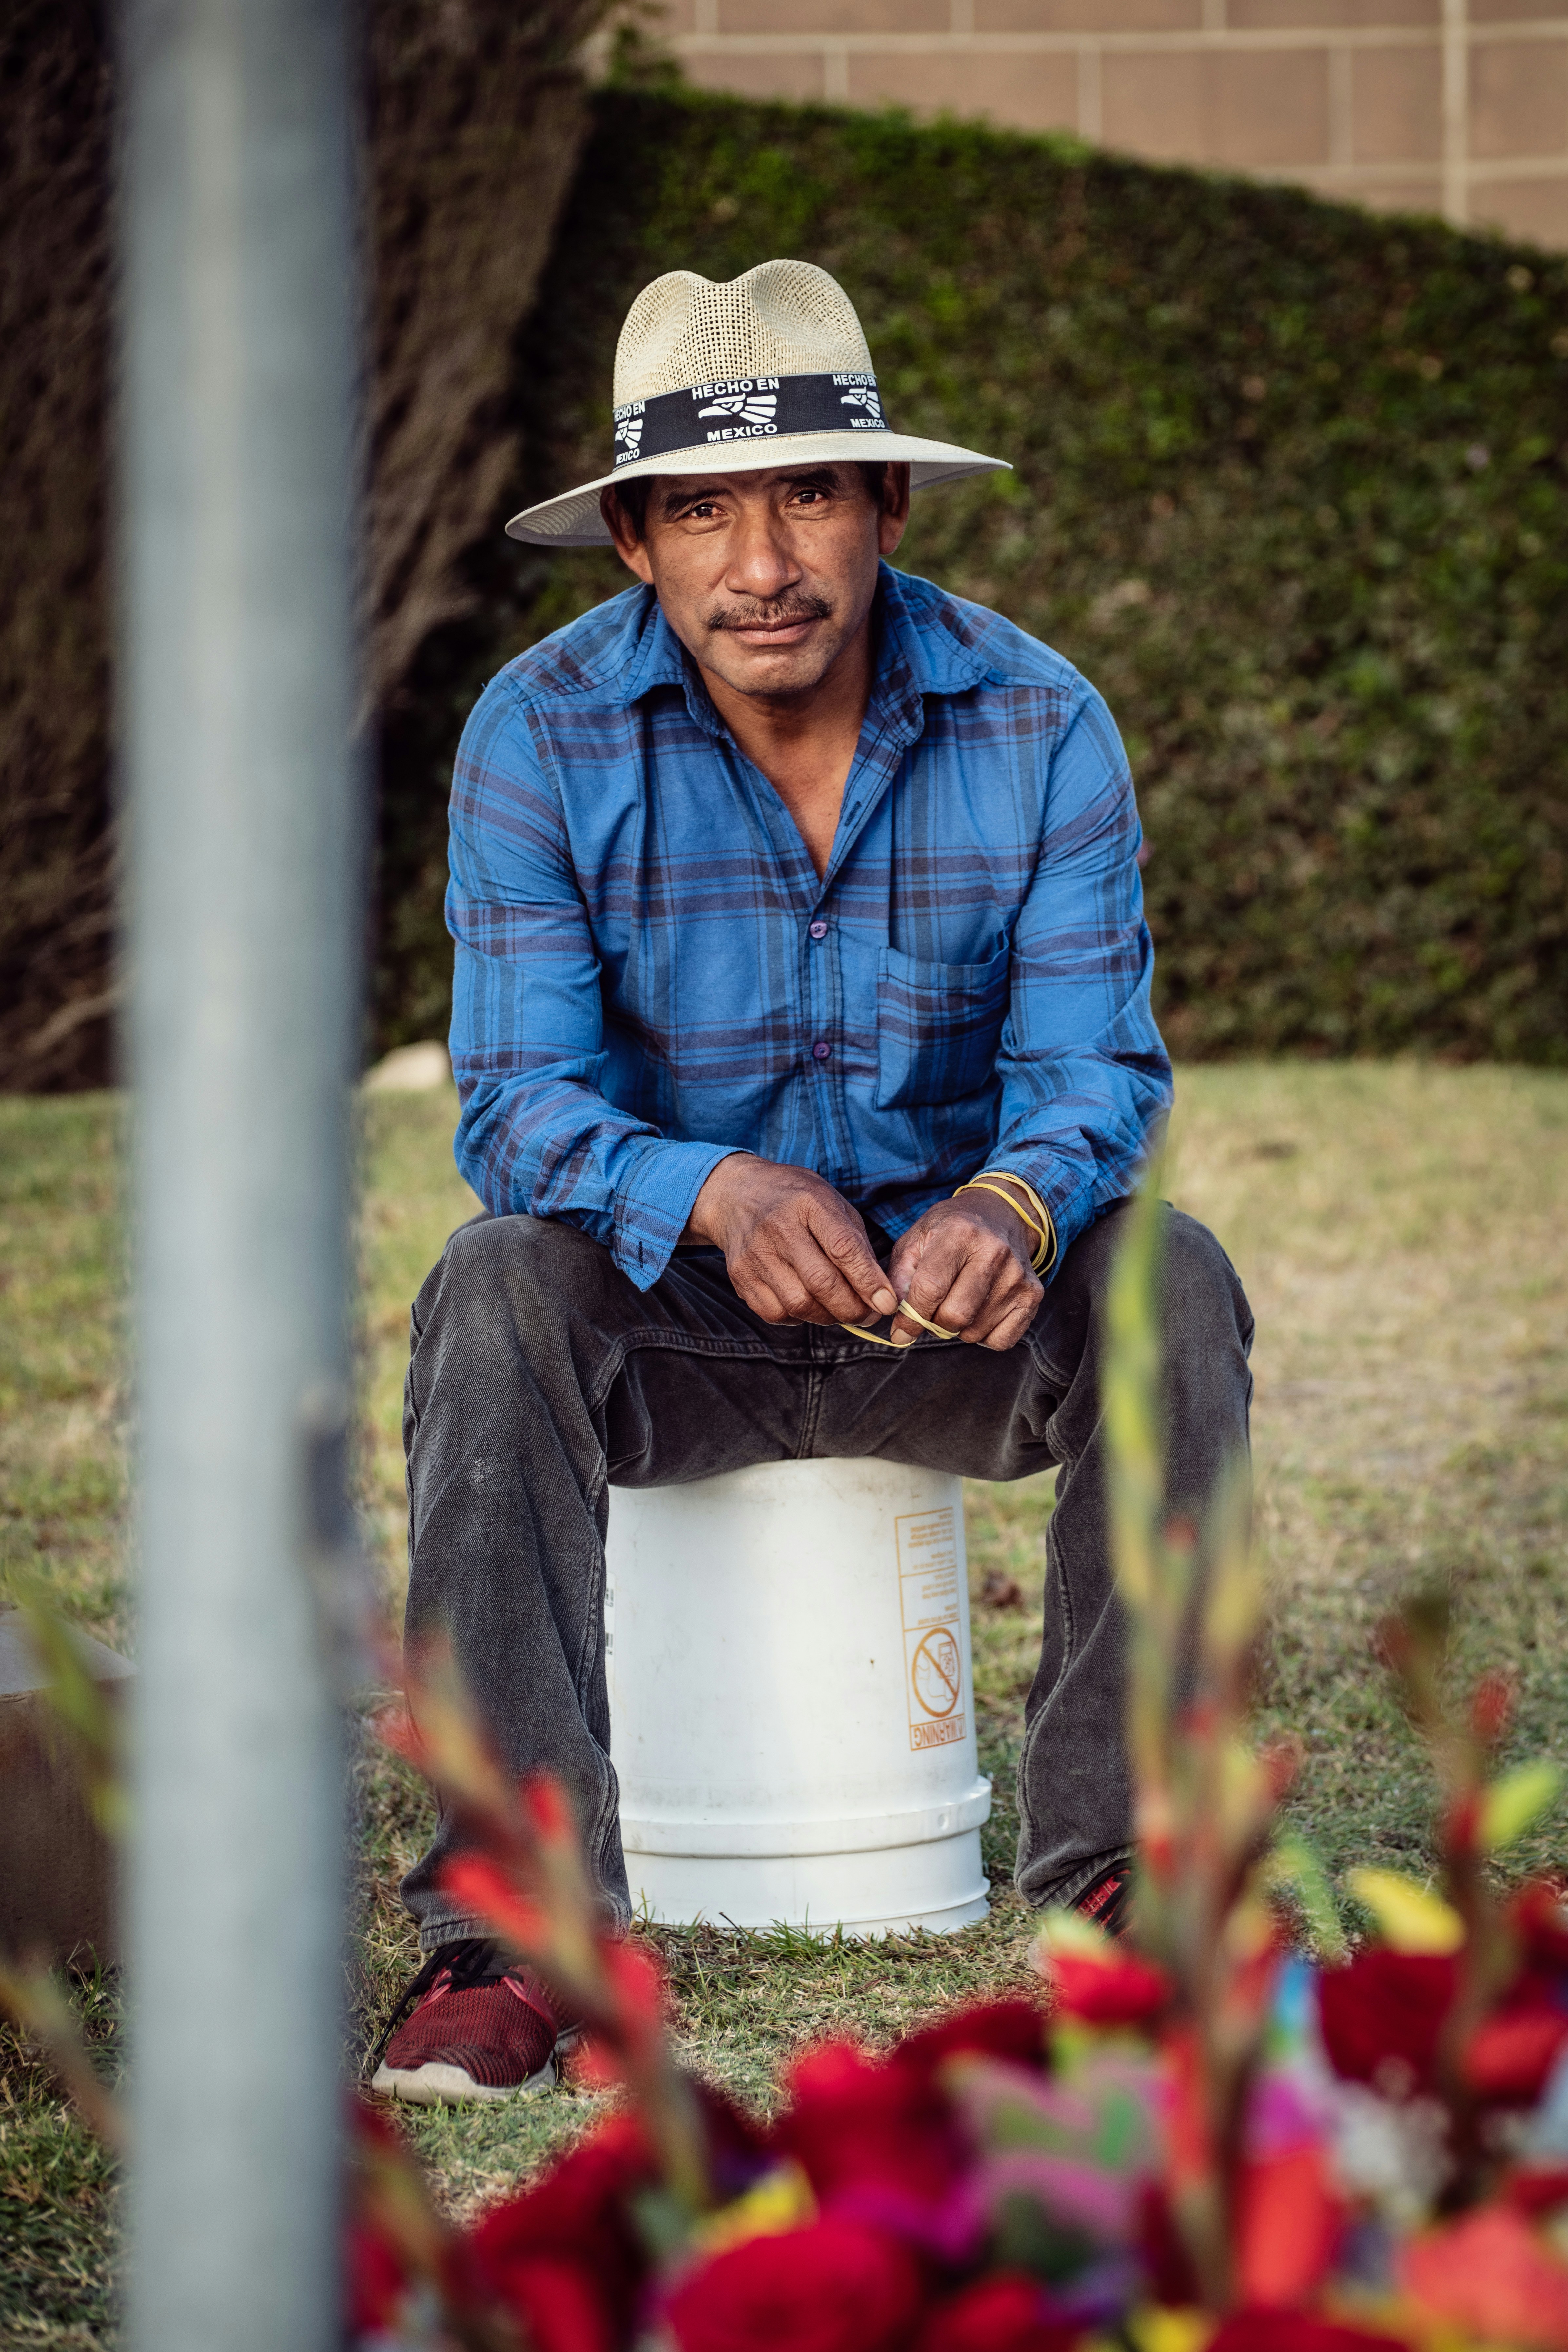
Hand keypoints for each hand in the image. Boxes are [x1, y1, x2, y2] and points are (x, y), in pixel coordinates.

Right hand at [684, 1155, 898, 1328]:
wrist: (737, 1194)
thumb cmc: (796, 1201)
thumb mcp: (832, 1203)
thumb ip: (856, 1244)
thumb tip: (880, 1291)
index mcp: (810, 1202)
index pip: (843, 1248)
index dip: (869, 1281)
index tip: (887, 1303)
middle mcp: (779, 1227)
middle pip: (821, 1283)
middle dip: (853, 1309)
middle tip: (868, 1315)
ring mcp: (756, 1254)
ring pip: (799, 1305)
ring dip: (828, 1317)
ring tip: (840, 1310)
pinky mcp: (740, 1276)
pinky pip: (776, 1313)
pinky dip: (799, 1317)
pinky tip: (808, 1304)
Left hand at [885, 1189, 1041, 1350]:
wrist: (1003, 1214)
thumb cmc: (953, 1229)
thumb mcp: (917, 1238)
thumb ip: (899, 1275)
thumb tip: (894, 1314)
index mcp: (960, 1233)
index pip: (930, 1289)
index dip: (910, 1317)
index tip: (900, 1330)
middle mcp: (993, 1253)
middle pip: (955, 1315)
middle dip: (934, 1323)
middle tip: (932, 1311)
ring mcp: (1017, 1276)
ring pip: (975, 1331)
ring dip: (958, 1329)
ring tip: (957, 1302)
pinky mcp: (1032, 1294)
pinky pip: (1001, 1340)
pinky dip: (984, 1336)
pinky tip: (979, 1312)